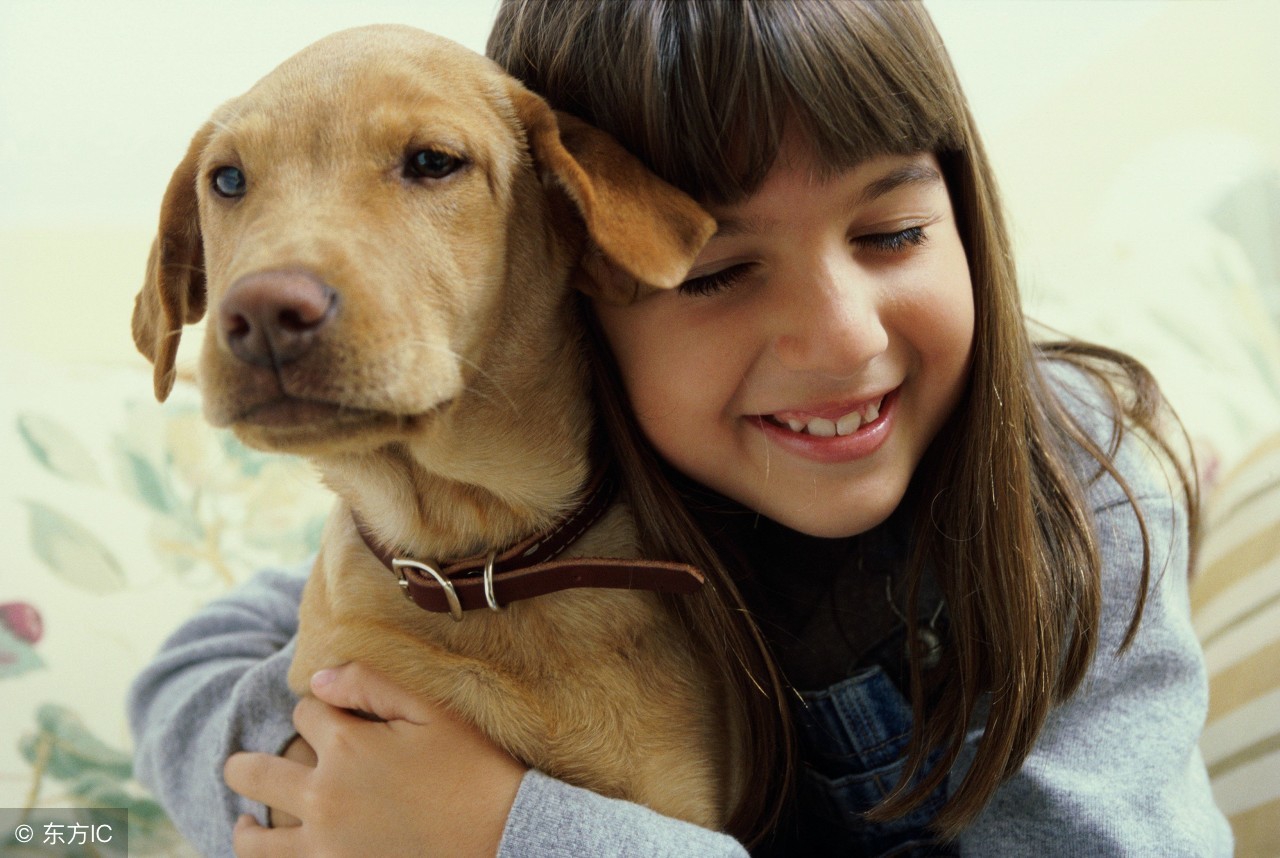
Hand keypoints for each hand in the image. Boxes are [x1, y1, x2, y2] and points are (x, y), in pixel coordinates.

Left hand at [224, 664, 526, 856]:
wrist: (503, 838)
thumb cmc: (474, 769)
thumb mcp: (432, 712)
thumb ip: (371, 684)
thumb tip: (318, 678)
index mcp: (346, 746)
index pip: (305, 712)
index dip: (319, 708)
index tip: (336, 717)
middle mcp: (323, 796)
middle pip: (254, 773)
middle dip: (245, 764)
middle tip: (240, 766)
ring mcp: (324, 846)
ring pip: (254, 839)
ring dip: (246, 824)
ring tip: (245, 820)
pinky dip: (274, 857)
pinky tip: (278, 849)